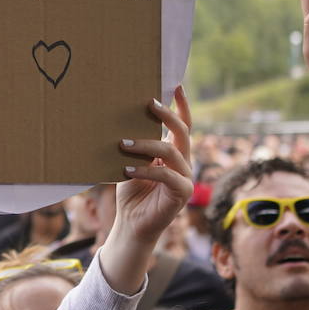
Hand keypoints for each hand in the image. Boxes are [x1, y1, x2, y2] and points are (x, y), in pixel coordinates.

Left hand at [112, 86, 193, 246]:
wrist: (132, 223)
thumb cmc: (131, 191)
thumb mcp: (131, 162)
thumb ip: (137, 145)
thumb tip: (125, 119)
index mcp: (173, 152)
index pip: (182, 125)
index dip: (181, 106)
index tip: (175, 85)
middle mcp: (183, 162)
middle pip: (182, 132)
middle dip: (167, 115)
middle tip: (149, 103)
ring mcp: (185, 177)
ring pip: (171, 151)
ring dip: (146, 144)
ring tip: (123, 143)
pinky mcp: (182, 192)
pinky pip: (166, 175)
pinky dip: (146, 170)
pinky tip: (127, 169)